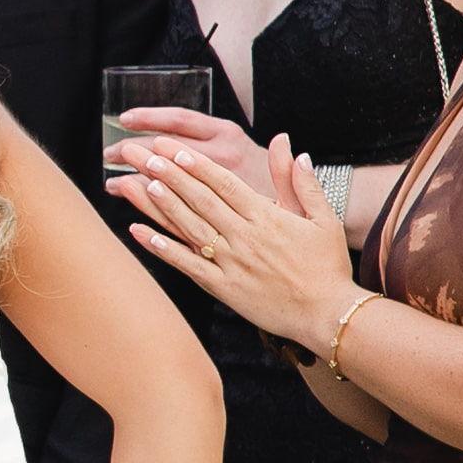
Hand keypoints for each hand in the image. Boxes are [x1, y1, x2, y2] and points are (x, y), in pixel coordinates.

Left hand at [121, 114, 356, 338]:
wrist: (327, 314)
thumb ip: (302, 183)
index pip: (223, 183)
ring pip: (188, 227)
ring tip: (135, 183)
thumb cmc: (327, 266)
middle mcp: (243, 236)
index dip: (195, 165)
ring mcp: (230, 262)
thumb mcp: (324, 219)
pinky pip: (186, 265)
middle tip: (142, 155)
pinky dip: (162, 248)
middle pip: (199, 200)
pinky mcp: (223, 287)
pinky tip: (139, 232)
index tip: (172, 148)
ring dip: (159, 205)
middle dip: (168, 174)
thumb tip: (295, 149)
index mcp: (266, 217)